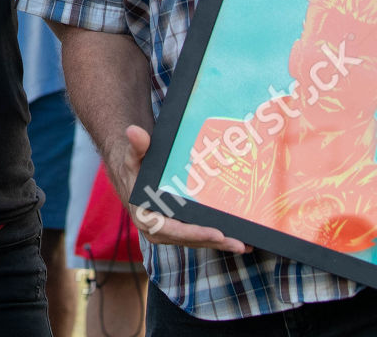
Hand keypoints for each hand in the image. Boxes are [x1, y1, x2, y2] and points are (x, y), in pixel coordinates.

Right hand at [118, 125, 248, 253]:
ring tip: (245, 245)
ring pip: (198, 241)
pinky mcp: (180, 230)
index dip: (196, 233)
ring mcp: (170, 232)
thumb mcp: (133, 157)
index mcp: (147, 218)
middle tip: (240, 243)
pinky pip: (200, 237)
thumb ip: (136, 146)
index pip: (173, 230)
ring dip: (221, 243)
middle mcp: (158, 231)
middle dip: (216, 242)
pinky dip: (218, 239)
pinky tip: (239, 240)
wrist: (131, 177)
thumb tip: (134, 131)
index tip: (217, 233)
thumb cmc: (133, 168)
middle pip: (191, 239)